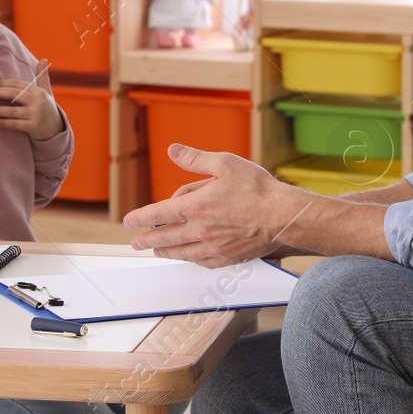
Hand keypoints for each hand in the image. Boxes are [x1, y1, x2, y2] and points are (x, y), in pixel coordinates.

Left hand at [0, 78, 63, 141]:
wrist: (56, 129)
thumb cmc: (47, 108)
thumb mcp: (46, 92)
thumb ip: (42, 77)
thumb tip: (43, 59)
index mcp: (39, 91)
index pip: (18, 84)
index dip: (3, 83)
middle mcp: (38, 101)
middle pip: (14, 94)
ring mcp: (36, 114)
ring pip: (12, 111)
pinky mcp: (33, 127)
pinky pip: (15, 124)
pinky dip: (3, 123)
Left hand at [122, 145, 308, 267]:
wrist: (284, 215)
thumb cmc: (257, 189)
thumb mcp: (224, 163)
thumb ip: (195, 159)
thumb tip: (173, 151)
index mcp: (196, 206)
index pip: (159, 214)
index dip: (141, 217)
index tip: (129, 221)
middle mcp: (201, 230)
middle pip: (165, 238)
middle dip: (147, 240)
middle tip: (135, 243)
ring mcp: (214, 246)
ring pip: (182, 253)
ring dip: (165, 252)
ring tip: (156, 252)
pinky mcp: (228, 257)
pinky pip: (202, 262)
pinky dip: (191, 260)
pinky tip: (188, 257)